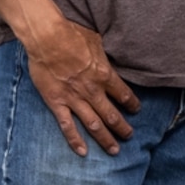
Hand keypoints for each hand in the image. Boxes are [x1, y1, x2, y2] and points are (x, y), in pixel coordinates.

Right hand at [20, 17, 139, 155]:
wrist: (47, 37)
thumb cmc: (71, 33)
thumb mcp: (96, 39)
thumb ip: (104, 53)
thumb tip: (111, 53)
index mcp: (104, 75)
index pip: (124, 94)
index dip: (132, 104)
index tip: (136, 109)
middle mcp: (92, 91)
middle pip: (112, 115)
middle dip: (123, 128)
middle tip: (129, 136)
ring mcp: (74, 99)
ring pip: (94, 125)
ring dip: (105, 139)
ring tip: (114, 150)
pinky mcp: (57, 102)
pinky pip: (67, 126)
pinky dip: (75, 140)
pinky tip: (83, 152)